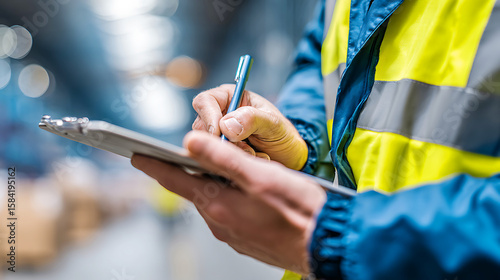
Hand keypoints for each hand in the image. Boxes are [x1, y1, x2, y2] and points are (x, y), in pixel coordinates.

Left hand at [131, 131, 325, 274]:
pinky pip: (229, 213)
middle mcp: (220, 223)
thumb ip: (222, 158)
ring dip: (213, 183)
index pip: (176, 181)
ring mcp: (234, 234)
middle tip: (185, 153)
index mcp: (218, 205)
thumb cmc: (298, 210)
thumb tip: (189, 143)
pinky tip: (244, 191)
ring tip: (222, 167)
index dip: (154, 166)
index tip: (136, 156)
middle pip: (195, 190)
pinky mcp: (247, 239)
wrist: (326, 243)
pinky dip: (228, 197)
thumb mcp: (259, 176)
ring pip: (214, 201)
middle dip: (188, 170)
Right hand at [192, 84, 307, 169]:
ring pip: (208, 147)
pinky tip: (251, 162)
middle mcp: (218, 116)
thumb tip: (225, 125)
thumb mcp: (273, 123)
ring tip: (255, 155)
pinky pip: (214, 162)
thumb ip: (251, 119)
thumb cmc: (281, 133)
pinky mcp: (219, 156)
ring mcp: (217, 137)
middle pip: (201, 127)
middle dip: (223, 142)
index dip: (208, 116)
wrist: (288, 157)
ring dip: (231, 154)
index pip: (205, 101)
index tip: (218, 133)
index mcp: (229, 98)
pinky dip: (232, 165)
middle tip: (247, 149)